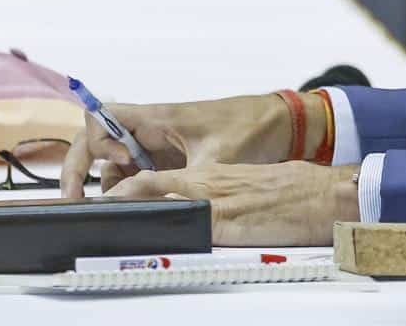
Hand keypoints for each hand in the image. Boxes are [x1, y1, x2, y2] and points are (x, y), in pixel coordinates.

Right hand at [59, 93, 295, 197]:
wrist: (277, 125)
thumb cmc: (248, 128)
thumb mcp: (215, 160)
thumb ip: (182, 184)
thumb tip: (158, 208)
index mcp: (156, 117)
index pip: (102, 117)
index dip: (98, 142)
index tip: (121, 163)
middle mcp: (149, 130)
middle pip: (95, 141)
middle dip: (79, 167)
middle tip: (72, 198)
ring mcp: (155, 146)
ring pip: (112, 163)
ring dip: (108, 185)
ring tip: (115, 211)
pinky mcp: (166, 160)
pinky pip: (134, 174)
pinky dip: (128, 192)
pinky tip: (134, 210)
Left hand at [105, 161, 359, 245]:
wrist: (320, 194)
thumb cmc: (286, 193)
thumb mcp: (241, 188)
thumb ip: (211, 199)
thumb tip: (186, 216)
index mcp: (206, 176)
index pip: (150, 178)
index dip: (120, 189)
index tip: (96, 201)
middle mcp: (205, 184)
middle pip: (145, 187)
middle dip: (112, 199)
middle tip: (84, 210)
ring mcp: (215, 202)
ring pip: (160, 198)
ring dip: (129, 207)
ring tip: (100, 217)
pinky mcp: (230, 221)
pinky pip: (188, 221)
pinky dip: (164, 222)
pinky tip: (146, 229)